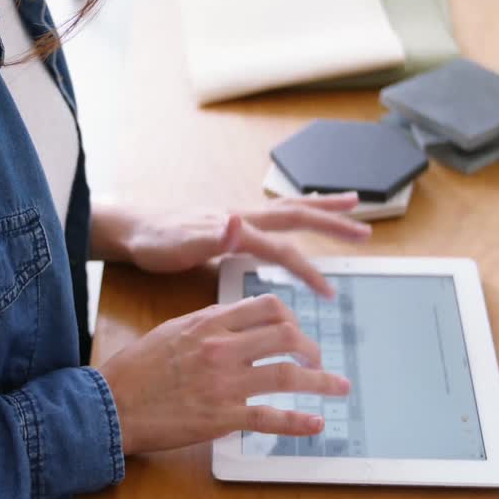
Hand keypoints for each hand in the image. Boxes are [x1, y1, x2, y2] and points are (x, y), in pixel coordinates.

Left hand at [92, 196, 371, 296]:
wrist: (131, 228)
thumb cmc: (153, 242)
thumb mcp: (178, 244)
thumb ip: (209, 235)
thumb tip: (236, 222)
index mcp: (237, 228)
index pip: (283, 250)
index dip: (308, 271)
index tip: (330, 292)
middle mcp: (244, 217)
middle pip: (298, 216)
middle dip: (334, 224)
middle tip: (367, 231)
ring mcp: (239, 217)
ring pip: (290, 210)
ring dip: (322, 209)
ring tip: (353, 206)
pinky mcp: (232, 223)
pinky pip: (275, 218)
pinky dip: (297, 215)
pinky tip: (301, 221)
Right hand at [96, 293, 350, 454]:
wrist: (111, 403)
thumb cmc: (136, 369)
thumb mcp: (172, 330)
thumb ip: (206, 323)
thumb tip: (233, 319)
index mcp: (209, 322)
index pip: (267, 306)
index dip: (292, 316)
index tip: (297, 330)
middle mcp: (221, 347)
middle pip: (286, 335)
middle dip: (311, 347)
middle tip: (317, 360)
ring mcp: (224, 382)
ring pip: (287, 374)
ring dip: (321, 381)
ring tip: (336, 387)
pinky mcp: (222, 416)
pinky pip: (270, 417)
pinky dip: (299, 421)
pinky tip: (315, 423)